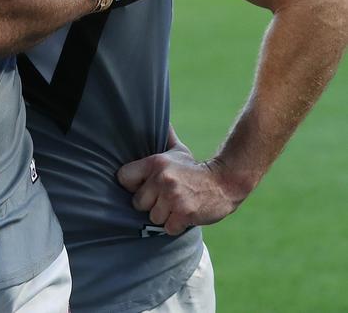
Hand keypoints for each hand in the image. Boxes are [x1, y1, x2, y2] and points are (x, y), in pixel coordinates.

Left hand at [117, 146, 243, 235]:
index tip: (142, 186)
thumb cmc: (195, 169)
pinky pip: (168, 228)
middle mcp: (161, 178)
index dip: (131, 184)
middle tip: (164, 198)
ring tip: (175, 206)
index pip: (123, 177)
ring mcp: (172, 197)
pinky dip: (175, 226)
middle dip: (150, 204)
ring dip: (164, 216)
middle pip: (137, 202)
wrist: (224, 182)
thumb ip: (165, 137)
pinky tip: (183, 215)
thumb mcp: (178, 150)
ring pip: (153, 217)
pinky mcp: (183, 213)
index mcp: (155, 162)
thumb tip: (160, 121)